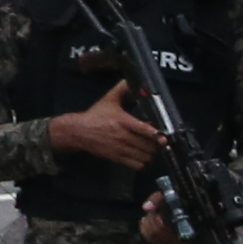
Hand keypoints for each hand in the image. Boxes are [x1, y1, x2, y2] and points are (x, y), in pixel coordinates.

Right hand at [52, 82, 168, 169]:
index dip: (156, 134)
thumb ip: (122, 89)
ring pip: (144, 156)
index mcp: (122, 121)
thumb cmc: (95, 115)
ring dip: (150, 153)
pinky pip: (137, 165)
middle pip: (148, 145)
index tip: (164, 137)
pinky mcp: (117, 158)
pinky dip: (142, 162)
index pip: (143, 129)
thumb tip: (131, 79)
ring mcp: (120, 149)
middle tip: (157, 140)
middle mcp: (122, 136)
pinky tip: (140, 155)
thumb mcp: (108, 100)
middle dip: (155, 144)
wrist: (78, 131)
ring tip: (149, 148)